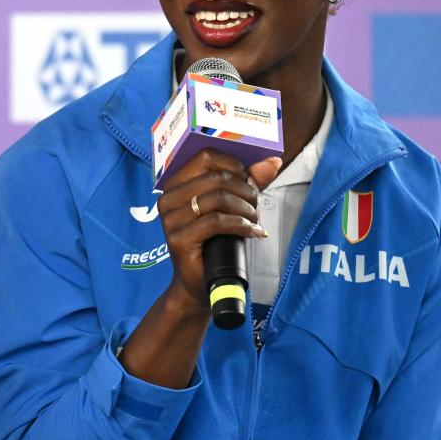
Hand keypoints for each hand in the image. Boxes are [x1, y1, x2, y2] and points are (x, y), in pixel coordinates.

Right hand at [157, 148, 281, 310]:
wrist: (200, 282)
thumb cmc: (215, 242)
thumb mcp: (232, 206)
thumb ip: (248, 182)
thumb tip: (272, 162)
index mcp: (175, 184)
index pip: (206, 157)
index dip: (235, 165)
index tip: (250, 183)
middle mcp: (167, 198)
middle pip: (215, 177)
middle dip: (245, 190)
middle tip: (256, 206)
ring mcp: (170, 219)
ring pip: (218, 198)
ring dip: (245, 209)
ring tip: (255, 220)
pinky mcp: (178, 239)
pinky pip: (216, 221)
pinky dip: (241, 225)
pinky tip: (252, 232)